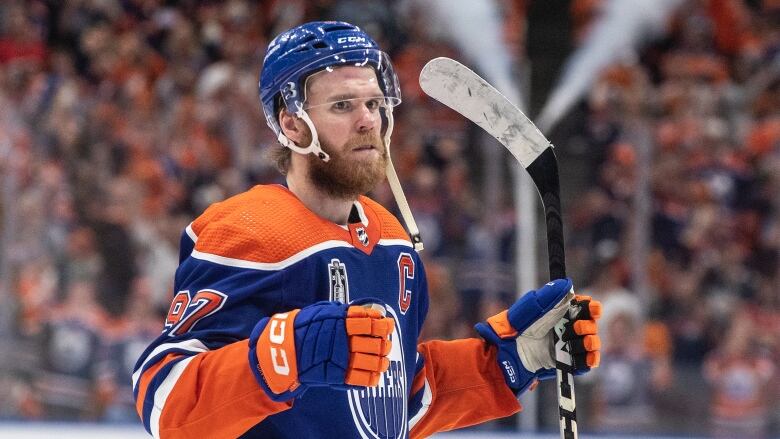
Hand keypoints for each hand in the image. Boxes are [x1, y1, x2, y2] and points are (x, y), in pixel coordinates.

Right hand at [249, 301, 393, 400]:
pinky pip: (361, 379)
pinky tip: (376, 374)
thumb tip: (365, 313)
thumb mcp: (323, 312)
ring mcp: (341, 359)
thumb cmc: (304, 327)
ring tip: (383, 360)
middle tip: (386, 343)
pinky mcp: (337, 375)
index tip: (387, 324)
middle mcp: (343, 341)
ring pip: (371, 361)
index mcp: (340, 322)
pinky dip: (372, 377)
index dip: (381, 324)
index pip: (368, 323)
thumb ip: (343, 312)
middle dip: (384, 343)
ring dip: (381, 361)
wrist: (285, 349)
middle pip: (374, 343)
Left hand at [475, 278, 600, 393]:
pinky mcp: (566, 363)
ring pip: (591, 343)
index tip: (592, 309)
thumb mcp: (531, 306)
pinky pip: (585, 363)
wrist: (507, 350)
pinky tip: (588, 358)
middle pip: (591, 325)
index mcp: (562, 312)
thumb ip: (549, 294)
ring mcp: (568, 346)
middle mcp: (568, 328)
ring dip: (590, 342)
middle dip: (587, 326)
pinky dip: (590, 360)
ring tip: (577, 342)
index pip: (586, 307)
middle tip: (575, 327)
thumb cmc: (517, 325)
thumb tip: (567, 283)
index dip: (592, 307)